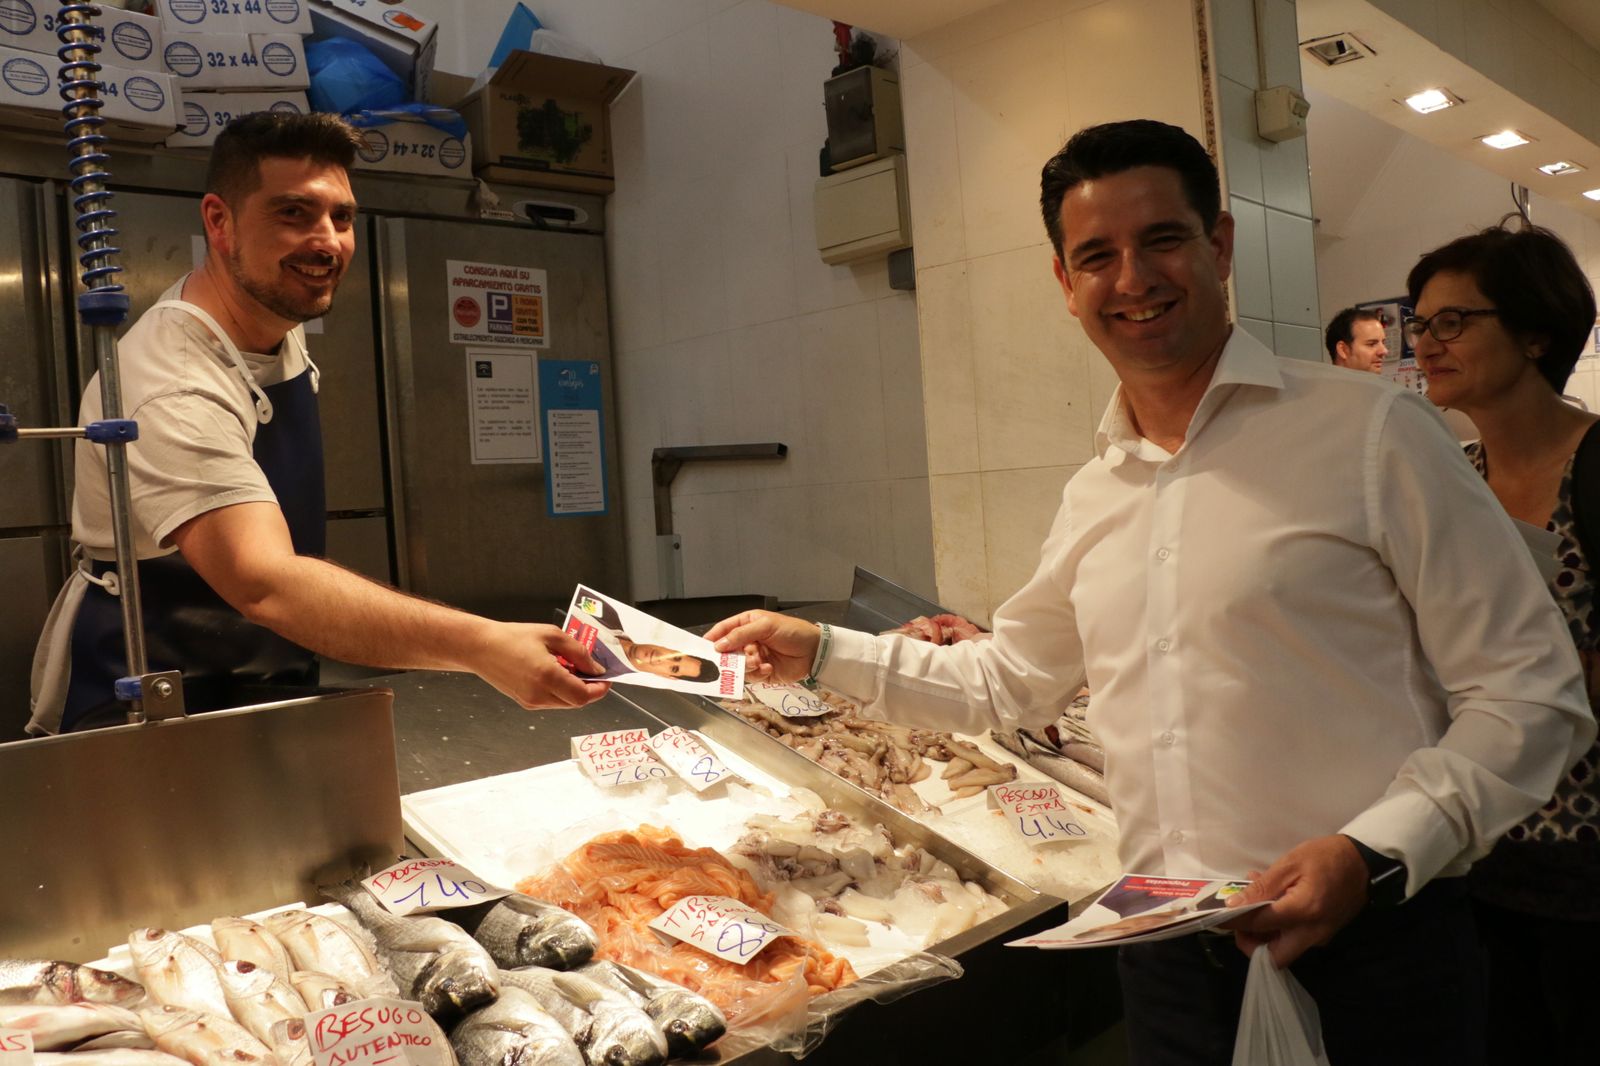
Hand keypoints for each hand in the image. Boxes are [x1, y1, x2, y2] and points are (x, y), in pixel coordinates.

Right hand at [476, 622, 610, 708]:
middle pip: (576, 703)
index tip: (606, 678)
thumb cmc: (515, 636)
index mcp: (548, 676)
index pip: (584, 696)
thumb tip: (596, 669)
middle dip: (590, 690)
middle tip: (592, 672)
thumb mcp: (552, 635)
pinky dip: (562, 691)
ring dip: (575, 691)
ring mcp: (531, 702)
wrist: (481, 647)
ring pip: (565, 704)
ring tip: (573, 669)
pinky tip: (558, 673)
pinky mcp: (525, 703)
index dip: (599, 689)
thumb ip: (579, 652)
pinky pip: (552, 702)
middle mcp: (539, 695)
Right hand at [706, 610, 820, 683]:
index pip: (724, 630)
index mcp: (747, 624)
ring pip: (738, 666)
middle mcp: (748, 641)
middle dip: (731, 657)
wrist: (814, 651)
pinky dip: (758, 673)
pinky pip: (751, 676)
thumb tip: (718, 645)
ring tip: (759, 661)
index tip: (703, 648)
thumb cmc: (792, 631)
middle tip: (733, 660)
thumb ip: (741, 634)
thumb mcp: (765, 626)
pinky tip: (769, 667)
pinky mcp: (762, 672)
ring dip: (747, 665)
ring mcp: (754, 657)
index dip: (713, 638)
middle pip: (728, 651)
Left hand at [1223, 834, 1368, 966]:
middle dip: (1251, 944)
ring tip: (1255, 899)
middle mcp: (1312, 934)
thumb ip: (1262, 887)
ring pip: (1284, 950)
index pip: (1258, 926)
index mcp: (1302, 913)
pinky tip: (1273, 900)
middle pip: (1274, 958)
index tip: (1215, 917)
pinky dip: (1279, 927)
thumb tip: (1234, 905)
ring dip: (1264, 933)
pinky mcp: (1324, 934)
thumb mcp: (1290, 864)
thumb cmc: (1326, 856)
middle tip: (1240, 920)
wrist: (1365, 861)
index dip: (1233, 923)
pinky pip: (1296, 939)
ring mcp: (1320, 937)